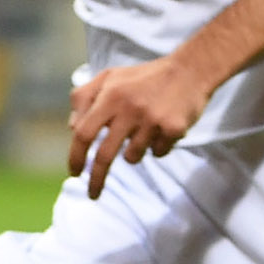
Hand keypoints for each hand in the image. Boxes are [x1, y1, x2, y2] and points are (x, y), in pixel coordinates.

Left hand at [69, 55, 211, 197]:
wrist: (190, 69)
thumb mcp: (110, 77)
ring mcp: (152, 120)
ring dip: (134, 152)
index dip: (75, 156)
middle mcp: (129, 108)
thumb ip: (85, 97)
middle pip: (104, 155)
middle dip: (96, 179)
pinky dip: (157, 146)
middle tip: (93, 194)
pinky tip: (163, 127)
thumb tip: (72, 128)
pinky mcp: (173, 128)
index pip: (83, 132)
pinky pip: (158, 153)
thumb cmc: (145, 77)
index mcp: (110, 95)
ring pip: (133, 157)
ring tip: (144, 130)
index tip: (74, 173)